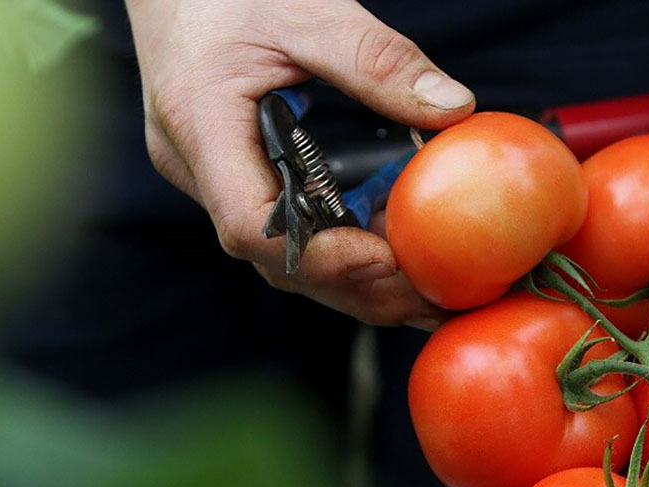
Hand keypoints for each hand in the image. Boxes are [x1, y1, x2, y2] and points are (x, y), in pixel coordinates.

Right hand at [124, 0, 474, 327]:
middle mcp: (196, 167)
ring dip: (353, 276)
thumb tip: (453, 107)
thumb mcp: (304, 9)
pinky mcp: (230, 174)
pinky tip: (391, 246)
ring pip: (282, 252)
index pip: (250, 225)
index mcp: (199, 124)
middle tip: (429, 297)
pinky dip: (339, 244)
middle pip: (275, 258)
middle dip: (355, 286)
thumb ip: (376, 59)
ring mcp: (208, 176)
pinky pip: (285, 226)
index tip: (386, 258)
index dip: (320, 256)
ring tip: (423, 285)